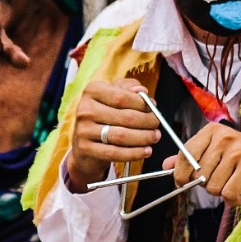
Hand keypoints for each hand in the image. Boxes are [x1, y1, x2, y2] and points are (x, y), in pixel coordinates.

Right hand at [64, 78, 160, 192]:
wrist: (84, 141)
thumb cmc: (104, 114)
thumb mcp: (114, 94)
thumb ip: (129, 88)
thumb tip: (142, 91)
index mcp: (92, 90)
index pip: (123, 97)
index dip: (142, 104)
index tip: (153, 108)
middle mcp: (85, 109)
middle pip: (125, 117)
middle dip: (147, 122)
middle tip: (156, 124)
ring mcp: (83, 130)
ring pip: (121, 136)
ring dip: (144, 138)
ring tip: (154, 137)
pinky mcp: (85, 148)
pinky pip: (115, 153)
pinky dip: (134, 153)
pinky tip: (145, 151)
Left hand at [164, 123, 240, 206]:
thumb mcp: (217, 155)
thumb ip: (192, 159)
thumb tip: (166, 165)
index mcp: (212, 131)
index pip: (184, 154)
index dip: (180, 173)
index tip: (182, 182)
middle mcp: (224, 137)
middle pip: (198, 174)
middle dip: (208, 185)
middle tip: (224, 180)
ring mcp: (237, 150)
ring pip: (212, 186)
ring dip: (223, 193)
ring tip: (236, 184)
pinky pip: (228, 193)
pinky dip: (234, 199)